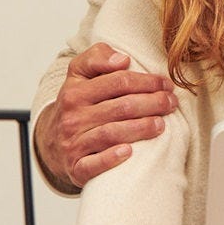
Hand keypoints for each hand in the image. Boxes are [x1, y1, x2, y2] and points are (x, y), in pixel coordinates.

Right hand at [38, 43, 174, 190]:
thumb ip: (97, 56)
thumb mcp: (79, 74)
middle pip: (121, 107)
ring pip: (111, 134)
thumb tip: (122, 60)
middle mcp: (73, 117)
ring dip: (141, 129)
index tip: (166, 84)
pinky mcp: (75, 167)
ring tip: (162, 125)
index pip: (118, 82)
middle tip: (171, 103)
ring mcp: (73, 143)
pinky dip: (111, 159)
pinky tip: (130, 152)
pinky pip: (93, 165)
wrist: (52, 142)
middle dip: (152, 103)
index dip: (147, 82)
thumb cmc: (76, 104)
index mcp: (75, 91)